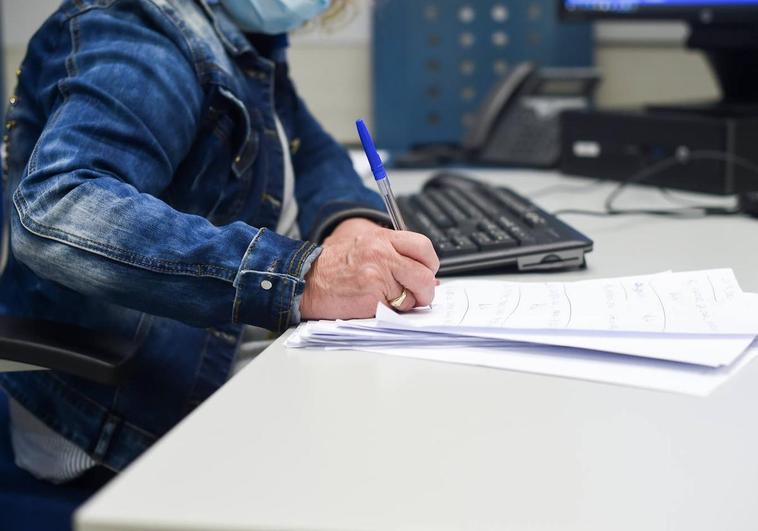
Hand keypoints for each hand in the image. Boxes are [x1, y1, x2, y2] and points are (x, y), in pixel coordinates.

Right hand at [300, 218, 439, 319]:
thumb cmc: (335, 266)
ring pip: (412, 297)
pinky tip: (374, 305)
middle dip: (425, 290)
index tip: (426, 272)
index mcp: (381, 238)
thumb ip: (395, 255)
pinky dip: (389, 313)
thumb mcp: (366, 246)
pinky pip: (395, 311)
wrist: (307, 281)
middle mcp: (381, 255)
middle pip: (424, 275)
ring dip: (405, 303)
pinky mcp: (372, 300)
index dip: (430, 263)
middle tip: (417, 294)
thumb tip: (429, 276)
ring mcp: (377, 278)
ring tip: (387, 299)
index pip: (423, 247)